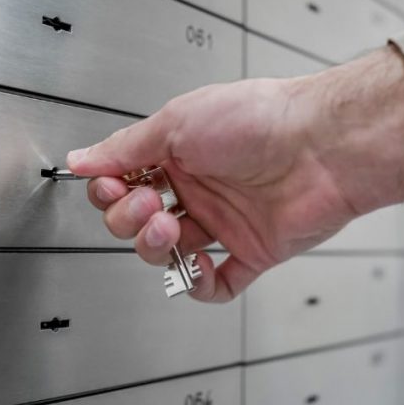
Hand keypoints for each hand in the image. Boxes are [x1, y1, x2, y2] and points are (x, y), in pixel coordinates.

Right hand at [67, 46, 403, 301]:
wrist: (323, 146)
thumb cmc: (259, 120)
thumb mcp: (177, 122)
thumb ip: (125, 147)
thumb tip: (81, 158)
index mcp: (178, 153)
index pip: (124, 184)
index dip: (109, 192)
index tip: (109, 187)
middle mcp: (199, 187)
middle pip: (139, 223)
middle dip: (129, 220)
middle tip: (146, 205)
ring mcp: (224, 222)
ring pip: (170, 254)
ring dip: (156, 248)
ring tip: (168, 228)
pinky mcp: (252, 251)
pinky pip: (217, 284)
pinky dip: (198, 284)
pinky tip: (195, 266)